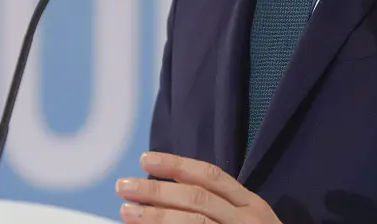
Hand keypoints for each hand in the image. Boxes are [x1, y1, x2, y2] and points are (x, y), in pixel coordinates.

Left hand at [114, 151, 280, 222]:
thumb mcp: (245, 221)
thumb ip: (215, 206)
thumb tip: (163, 190)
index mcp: (252, 206)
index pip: (211, 176)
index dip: (176, 165)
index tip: (145, 159)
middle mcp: (249, 222)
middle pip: (197, 200)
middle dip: (157, 191)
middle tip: (124, 186)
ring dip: (156, 217)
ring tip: (126, 211)